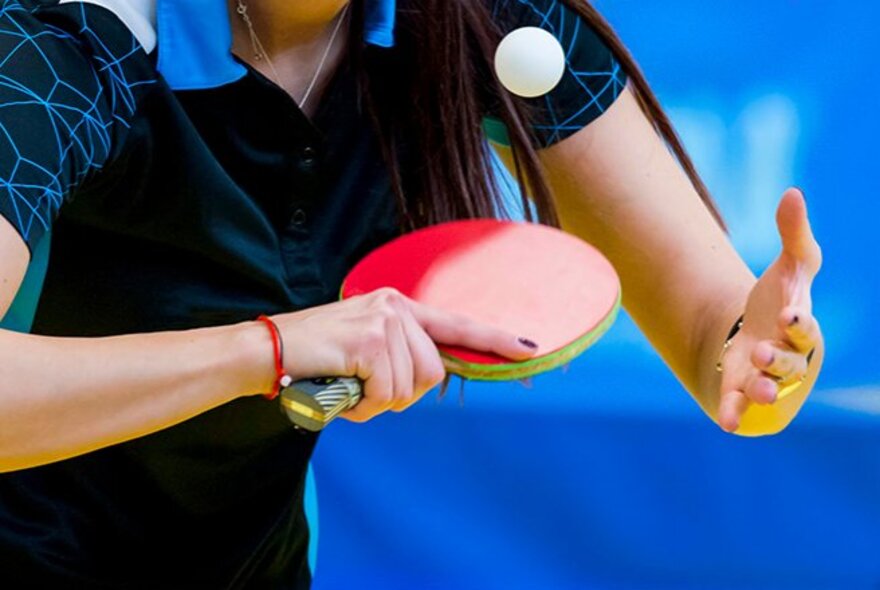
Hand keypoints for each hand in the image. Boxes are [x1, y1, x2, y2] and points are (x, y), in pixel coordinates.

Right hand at [271, 288, 538, 422]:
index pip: (456, 324)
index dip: (494, 341)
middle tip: (365, 390)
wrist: (267, 352)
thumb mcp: (364, 350)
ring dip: (378, 402)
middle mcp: (396, 307)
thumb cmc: (316, 359)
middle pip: (433, 372)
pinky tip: (341, 390)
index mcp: (398, 306)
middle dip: (402, 394)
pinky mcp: (370, 340)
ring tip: (348, 387)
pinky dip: (363, 406)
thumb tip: (429, 380)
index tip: (528, 349)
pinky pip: (387, 393)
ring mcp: (384, 320)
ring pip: (410, 386)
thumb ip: (398, 357)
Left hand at [717, 188, 822, 433]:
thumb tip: (792, 192)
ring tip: (754, 390)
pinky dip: (735, 412)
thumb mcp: (792, 263)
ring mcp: (765, 374)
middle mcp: (787, 355)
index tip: (790, 316)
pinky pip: (741, 404)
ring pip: (770, 388)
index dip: (800, 324)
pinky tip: (726, 423)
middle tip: (761, 353)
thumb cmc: (784, 295)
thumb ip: (794, 234)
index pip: (805, 327)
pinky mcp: (742, 387)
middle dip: (777, 360)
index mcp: (801, 325)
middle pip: (789, 363)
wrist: (764, 327)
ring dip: (762, 390)